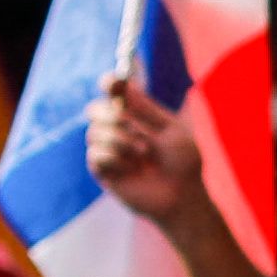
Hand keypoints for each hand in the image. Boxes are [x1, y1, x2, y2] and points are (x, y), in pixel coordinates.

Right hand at [86, 68, 208, 228]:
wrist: (183, 194)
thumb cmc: (182, 161)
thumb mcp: (170, 129)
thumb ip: (145, 107)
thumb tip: (121, 82)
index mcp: (135, 115)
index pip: (113, 92)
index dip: (109, 83)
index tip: (110, 82)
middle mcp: (118, 129)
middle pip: (94, 109)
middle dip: (110, 114)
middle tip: (128, 121)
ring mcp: (108, 149)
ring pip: (93, 132)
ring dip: (120, 140)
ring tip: (143, 153)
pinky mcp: (102, 170)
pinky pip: (95, 154)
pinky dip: (116, 159)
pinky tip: (132, 169)